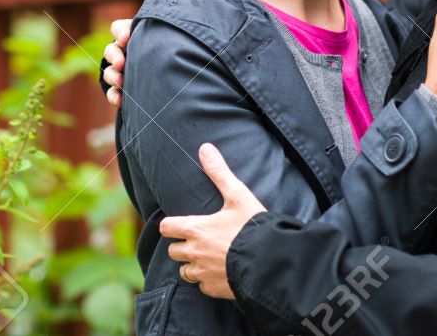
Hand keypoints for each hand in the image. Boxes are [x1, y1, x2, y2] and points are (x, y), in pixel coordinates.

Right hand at [103, 0, 169, 106]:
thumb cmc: (171, 39)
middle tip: (122, 62)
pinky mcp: (127, 89)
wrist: (182, 69)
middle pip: (111, 50)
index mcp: (133, 32)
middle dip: (113, 55)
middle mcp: (125, 50)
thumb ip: (161, 2)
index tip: (126, 37)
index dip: (120, 31)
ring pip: (110, 71)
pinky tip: (120, 100)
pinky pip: (114, 92)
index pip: (119, 28)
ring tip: (121, 81)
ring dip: (112, 76)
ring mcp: (124, 70)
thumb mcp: (166, 21)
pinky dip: (114, 95)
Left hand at [160, 143, 265, 298]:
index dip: (171, 225)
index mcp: (195, 229)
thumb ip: (219, 173)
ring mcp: (203, 274)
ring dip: (192, 265)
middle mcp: (194, 253)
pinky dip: (206, 280)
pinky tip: (219, 273)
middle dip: (182, 246)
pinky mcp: (214, 289)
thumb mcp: (238, 195)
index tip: (180, 224)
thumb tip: (205, 148)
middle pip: (173, 251)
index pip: (166, 228)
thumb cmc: (252, 227)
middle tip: (197, 240)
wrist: (270, 261)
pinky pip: (201, 287)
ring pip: (185, 271)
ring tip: (207, 257)